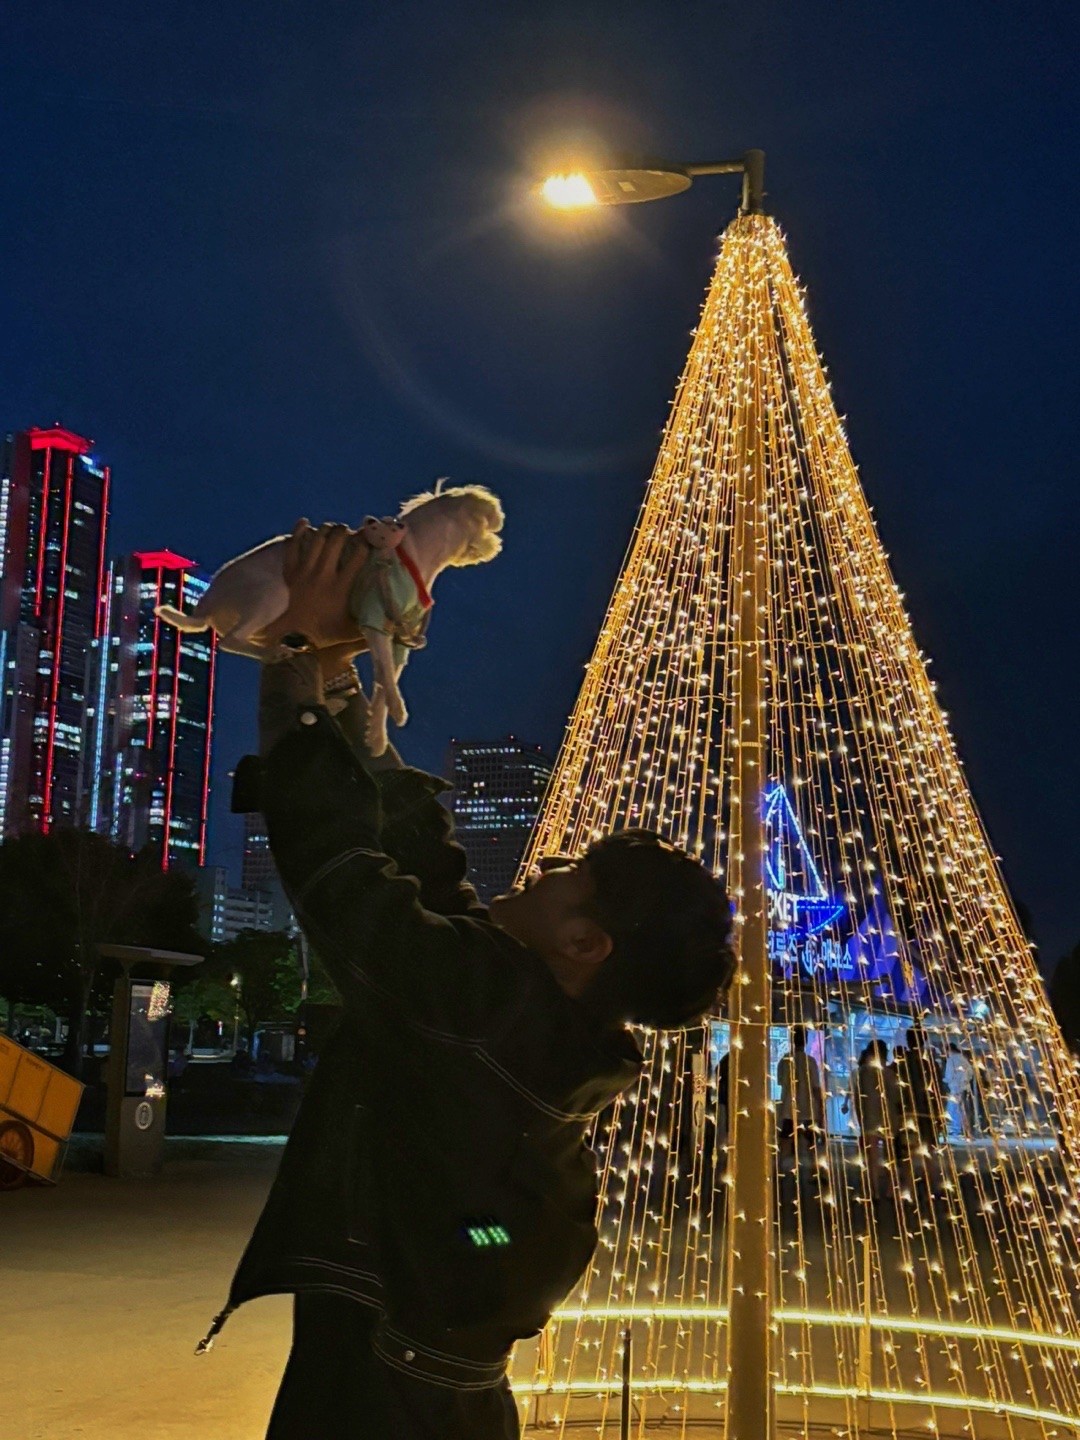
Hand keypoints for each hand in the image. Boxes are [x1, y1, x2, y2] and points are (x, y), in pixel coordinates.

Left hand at [264, 520, 369, 651]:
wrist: (296, 639)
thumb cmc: (329, 634)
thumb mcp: (355, 630)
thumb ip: (376, 625)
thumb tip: (399, 624)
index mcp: (340, 588)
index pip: (357, 557)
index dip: (367, 543)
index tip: (372, 537)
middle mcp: (322, 576)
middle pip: (335, 541)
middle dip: (344, 531)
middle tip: (350, 531)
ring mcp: (305, 573)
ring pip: (316, 540)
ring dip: (326, 530)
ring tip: (334, 529)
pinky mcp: (291, 574)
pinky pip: (292, 547)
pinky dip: (298, 533)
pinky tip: (305, 522)